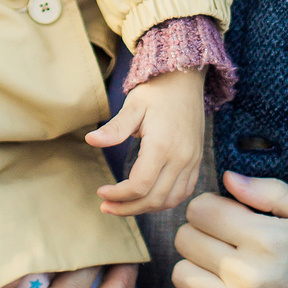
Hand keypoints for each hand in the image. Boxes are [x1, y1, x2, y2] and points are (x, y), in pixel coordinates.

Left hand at [82, 67, 203, 214]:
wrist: (185, 79)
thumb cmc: (156, 91)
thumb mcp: (133, 106)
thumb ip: (114, 128)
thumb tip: (91, 140)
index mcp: (162, 146)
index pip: (139, 186)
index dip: (118, 195)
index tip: (101, 192)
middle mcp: (181, 157)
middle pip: (154, 199)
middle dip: (128, 208)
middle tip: (106, 206)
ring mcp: (191, 161)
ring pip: (170, 200)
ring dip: (146, 208)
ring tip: (124, 205)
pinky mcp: (196, 161)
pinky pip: (183, 192)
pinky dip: (165, 201)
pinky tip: (147, 197)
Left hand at [171, 171, 287, 287]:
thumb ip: (272, 193)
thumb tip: (229, 178)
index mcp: (267, 238)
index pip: (200, 210)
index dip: (211, 204)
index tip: (229, 211)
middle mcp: (247, 274)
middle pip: (185, 240)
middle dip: (201, 230)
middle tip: (226, 235)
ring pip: (183, 276)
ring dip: (199, 266)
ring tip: (227, 264)